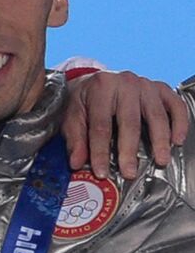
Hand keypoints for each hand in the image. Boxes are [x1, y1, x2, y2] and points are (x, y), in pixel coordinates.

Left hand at [62, 70, 188, 179]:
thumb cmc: (85, 100)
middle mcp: (125, 83)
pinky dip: (180, 123)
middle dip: (129, 150)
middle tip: (130, 172)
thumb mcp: (72, 116)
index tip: (102, 172)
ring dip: (159, 140)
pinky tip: (177, 140)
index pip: (101, 126)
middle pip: (129, 122)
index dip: (100, 152)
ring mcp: (145, 85)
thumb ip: (75, 139)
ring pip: (156, 115)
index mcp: (100, 88)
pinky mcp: (161, 88)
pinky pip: (175, 105)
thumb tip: (76, 162)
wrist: (97, 81)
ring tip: (160, 160)